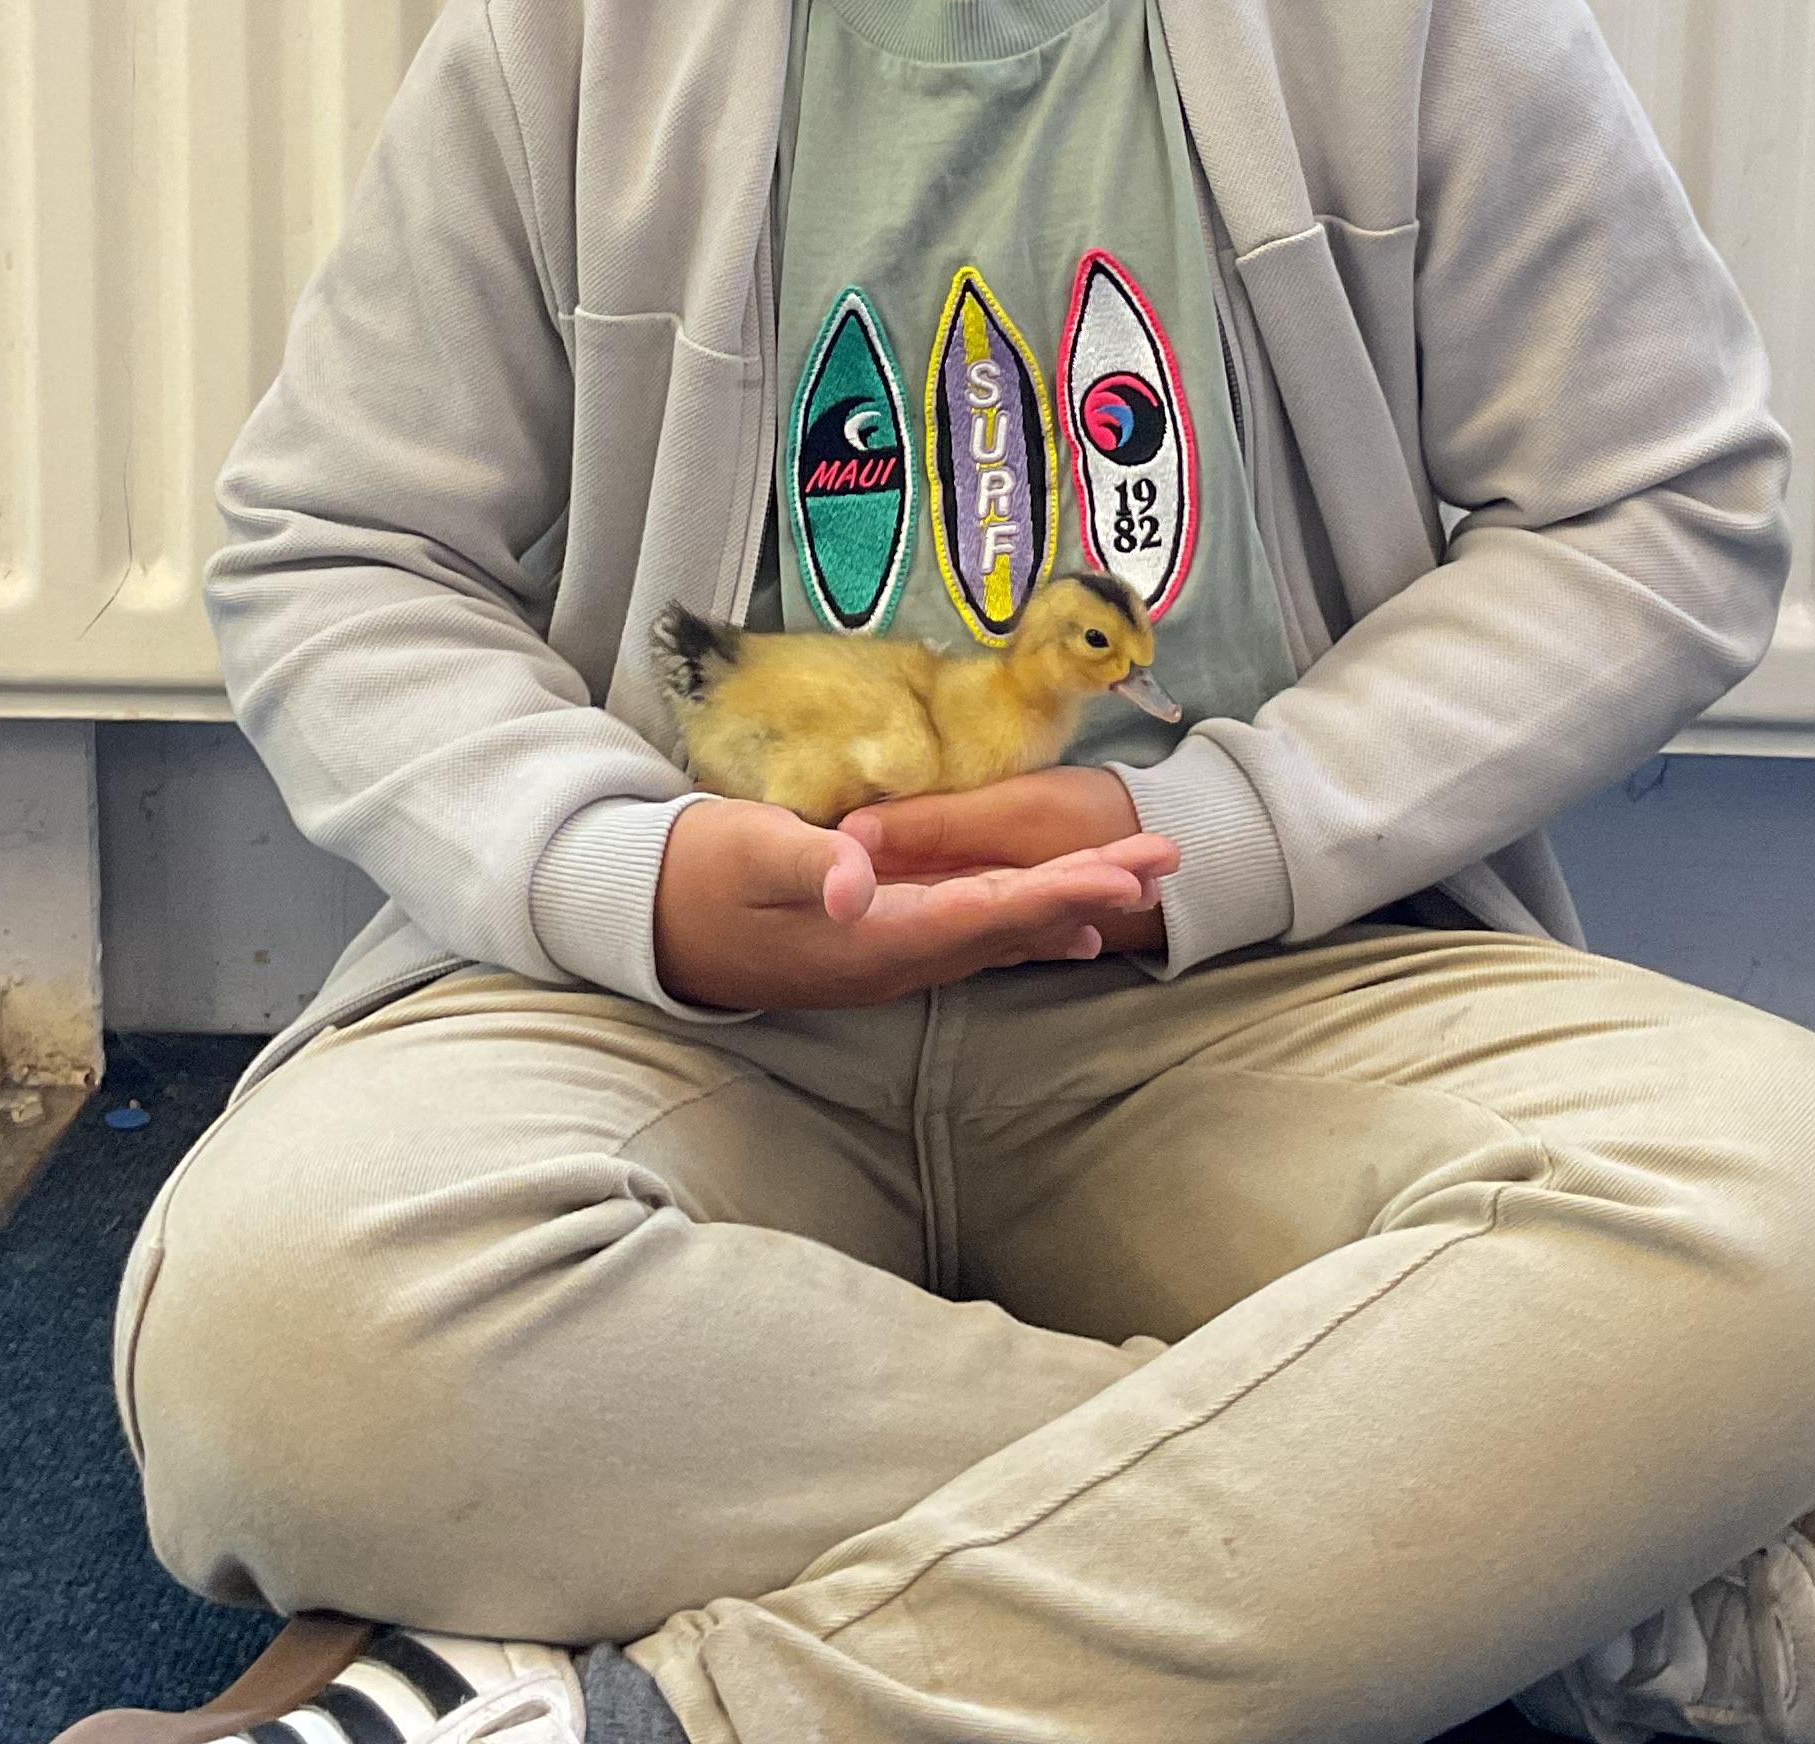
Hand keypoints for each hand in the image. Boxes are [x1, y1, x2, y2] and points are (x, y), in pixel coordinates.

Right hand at [655, 793, 1177, 1012]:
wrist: (649, 922)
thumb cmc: (695, 872)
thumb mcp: (744, 852)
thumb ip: (804, 866)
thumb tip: (856, 885)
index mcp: (871, 938)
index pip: (984, 914)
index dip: (1056, 891)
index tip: (1118, 872)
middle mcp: (894, 961)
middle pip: (1011, 926)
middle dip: (1087, 892)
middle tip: (1165, 860)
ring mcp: (889, 960)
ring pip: (999, 935)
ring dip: (1068, 905)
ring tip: (1137, 886)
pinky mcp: (879, 946)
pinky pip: (972, 937)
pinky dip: (1024, 921)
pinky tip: (1060, 924)